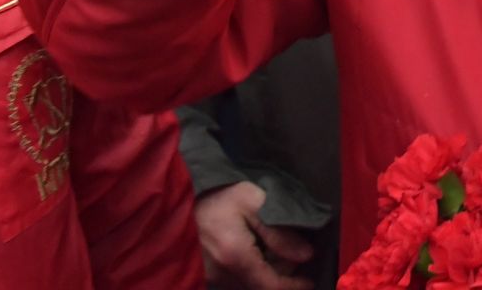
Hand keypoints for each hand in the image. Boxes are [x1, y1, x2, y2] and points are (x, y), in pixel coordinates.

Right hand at [194, 181, 313, 289]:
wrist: (171, 209)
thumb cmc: (211, 201)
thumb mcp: (249, 202)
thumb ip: (279, 231)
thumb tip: (306, 254)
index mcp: (237, 259)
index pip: (272, 286)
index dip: (294, 286)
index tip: (309, 282)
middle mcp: (224, 277)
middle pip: (261, 287)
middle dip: (282, 277)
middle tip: (295, 258)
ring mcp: (213, 279)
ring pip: (248, 285)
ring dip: (265, 274)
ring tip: (276, 254)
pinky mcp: (205, 276)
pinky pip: (234, 281)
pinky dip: (250, 272)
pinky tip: (254, 254)